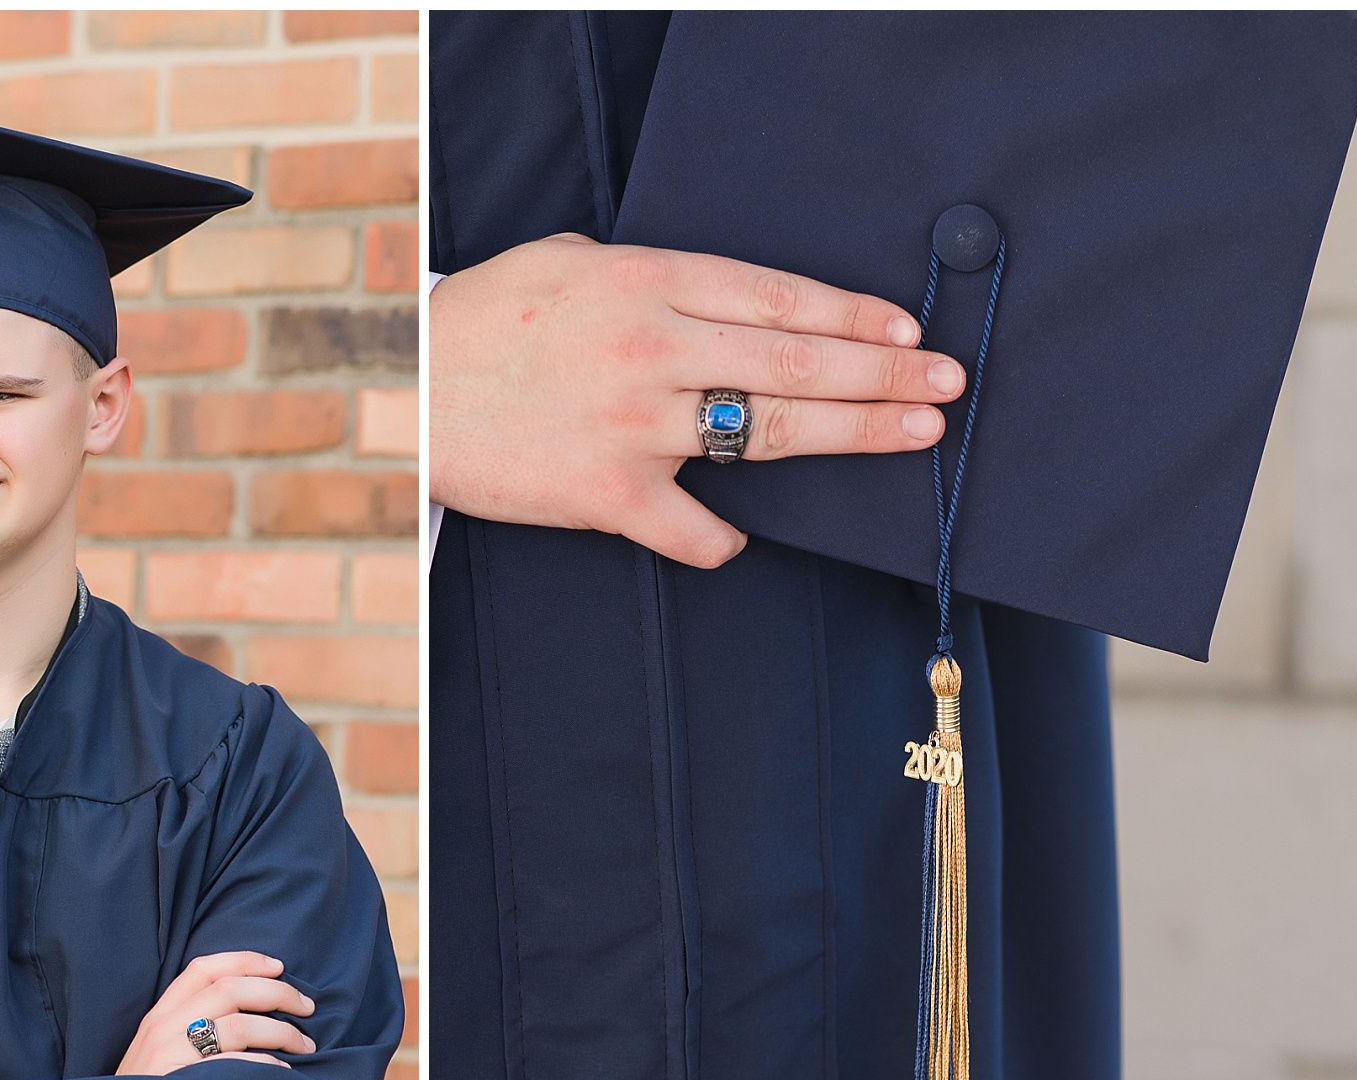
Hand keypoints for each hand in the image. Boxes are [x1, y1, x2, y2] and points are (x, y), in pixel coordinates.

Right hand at [117, 951, 316, 1075]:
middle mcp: (161, 1028)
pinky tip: (282, 1073)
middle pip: (229, 990)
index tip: (279, 967)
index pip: (202, 969)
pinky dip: (265, 1065)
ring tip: (305, 1046)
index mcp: (158, 1016)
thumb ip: (190, 1029)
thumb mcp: (157, 1054)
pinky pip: (233, 1066)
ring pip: (238, 1025)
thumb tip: (250, 1011)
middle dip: (277, 993)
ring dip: (282, 1032)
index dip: (244, 960)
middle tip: (307, 1007)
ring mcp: (167, 1056)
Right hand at [428, 232, 965, 568]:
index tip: (907, 330)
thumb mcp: (567, 264)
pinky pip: (695, 528)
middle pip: (799, 363)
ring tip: (915, 435)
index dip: (854, 317)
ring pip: (772, 433)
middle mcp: (654, 348)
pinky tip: (747, 536)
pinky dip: (726, 537)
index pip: (779, 297)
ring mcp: (636, 424)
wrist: (408, 393)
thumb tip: (713, 297)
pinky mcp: (608, 495)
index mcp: (648, 282)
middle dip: (887, 374)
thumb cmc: (483, 324)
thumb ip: (648, 276)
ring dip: (857, 435)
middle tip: (948, 384)